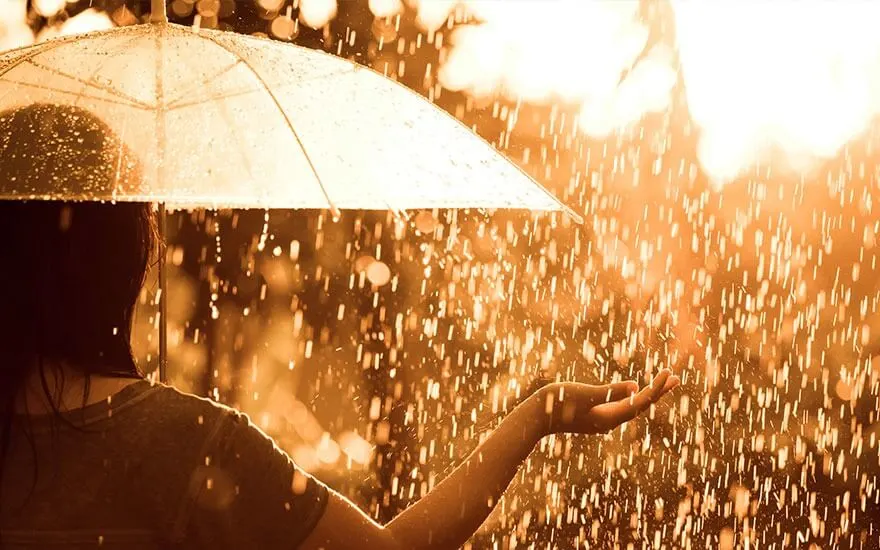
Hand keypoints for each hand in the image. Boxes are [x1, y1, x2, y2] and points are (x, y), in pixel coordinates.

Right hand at [533, 369, 679, 434]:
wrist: (536, 417)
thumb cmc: (559, 403)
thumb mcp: (586, 394)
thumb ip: (610, 391)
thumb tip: (634, 387)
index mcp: (610, 417)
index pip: (640, 402)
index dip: (657, 387)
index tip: (668, 372)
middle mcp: (609, 421)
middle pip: (640, 405)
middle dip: (658, 391)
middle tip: (676, 378)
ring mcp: (601, 419)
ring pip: (631, 406)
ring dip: (647, 393)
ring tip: (661, 382)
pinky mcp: (594, 415)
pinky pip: (620, 406)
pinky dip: (631, 396)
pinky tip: (631, 391)